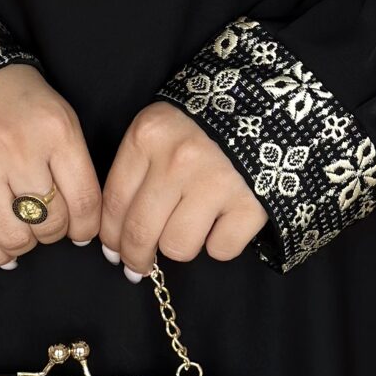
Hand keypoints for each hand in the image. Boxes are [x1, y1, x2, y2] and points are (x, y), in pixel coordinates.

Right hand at [0, 63, 101, 267]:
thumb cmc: (18, 99)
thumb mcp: (60, 116)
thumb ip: (74, 163)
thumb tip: (82, 220)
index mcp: (55, 132)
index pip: (84, 200)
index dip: (88, 227)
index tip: (83, 231)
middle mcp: (19, 152)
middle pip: (50, 223)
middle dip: (56, 232)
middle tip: (51, 223)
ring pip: (15, 237)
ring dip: (27, 244)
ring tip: (27, 231)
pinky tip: (5, 248)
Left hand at [98, 100, 269, 280]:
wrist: (265, 108)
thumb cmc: (201, 124)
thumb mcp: (158, 130)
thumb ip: (136, 170)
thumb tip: (117, 235)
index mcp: (148, 136)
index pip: (114, 203)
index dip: (110, 237)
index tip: (112, 252)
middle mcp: (179, 159)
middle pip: (140, 232)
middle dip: (135, 258)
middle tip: (137, 267)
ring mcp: (217, 181)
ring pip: (177, 247)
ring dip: (181, 246)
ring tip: (190, 228)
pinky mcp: (251, 204)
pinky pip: (221, 250)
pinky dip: (221, 243)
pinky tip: (223, 222)